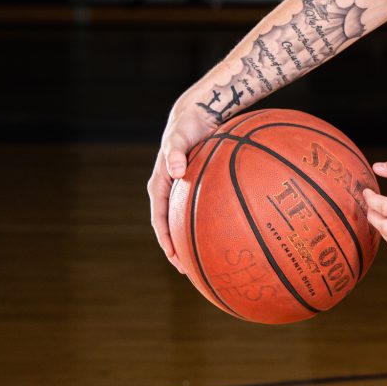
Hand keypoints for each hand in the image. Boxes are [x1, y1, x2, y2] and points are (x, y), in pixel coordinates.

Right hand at [148, 97, 221, 266]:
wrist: (197, 114)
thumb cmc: (186, 126)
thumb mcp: (178, 137)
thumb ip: (174, 152)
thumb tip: (176, 171)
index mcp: (159, 186)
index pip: (159, 220)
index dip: (166, 240)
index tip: (174, 258)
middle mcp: (170, 192)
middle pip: (171, 227)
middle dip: (179, 250)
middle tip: (190, 271)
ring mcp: (183, 191)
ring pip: (186, 222)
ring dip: (193, 241)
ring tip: (207, 261)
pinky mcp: (196, 186)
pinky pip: (201, 209)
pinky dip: (209, 223)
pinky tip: (228, 233)